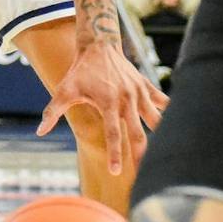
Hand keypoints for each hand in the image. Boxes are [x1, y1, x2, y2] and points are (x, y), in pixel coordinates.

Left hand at [37, 38, 166, 174]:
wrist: (99, 45)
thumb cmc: (80, 72)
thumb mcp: (64, 90)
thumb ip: (53, 112)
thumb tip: (40, 132)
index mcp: (108, 103)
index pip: (113, 134)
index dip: (115, 153)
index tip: (116, 172)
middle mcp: (127, 99)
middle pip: (139, 132)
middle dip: (142, 154)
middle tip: (146, 175)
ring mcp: (139, 92)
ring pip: (156, 119)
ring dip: (164, 136)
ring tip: (171, 155)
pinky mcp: (146, 86)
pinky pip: (163, 101)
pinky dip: (171, 112)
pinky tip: (182, 126)